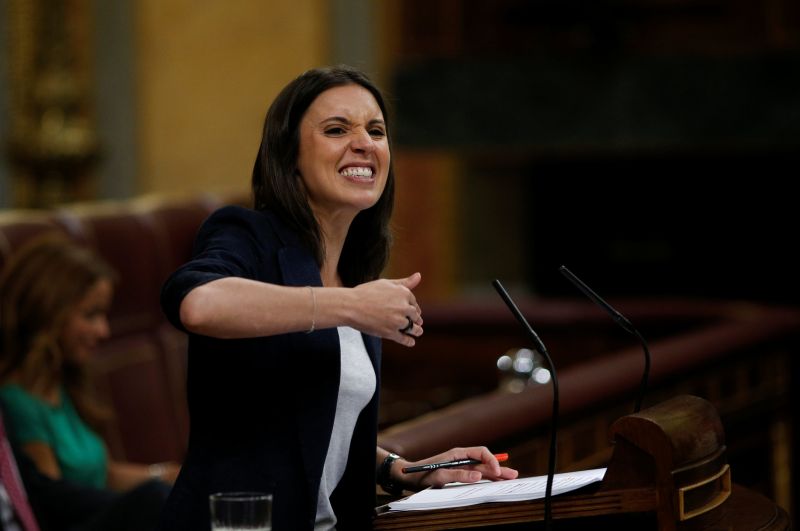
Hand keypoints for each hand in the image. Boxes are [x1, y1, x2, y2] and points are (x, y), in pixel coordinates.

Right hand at [351, 272, 422, 345]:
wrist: (350, 306)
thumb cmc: (366, 292)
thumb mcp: (386, 283)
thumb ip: (404, 282)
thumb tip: (419, 276)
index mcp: (403, 293)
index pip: (413, 302)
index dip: (413, 307)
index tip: (412, 310)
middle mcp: (403, 307)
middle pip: (415, 315)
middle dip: (415, 318)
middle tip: (417, 322)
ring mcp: (398, 321)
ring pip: (413, 328)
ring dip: (417, 331)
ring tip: (418, 332)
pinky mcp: (390, 333)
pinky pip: (404, 339)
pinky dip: (409, 341)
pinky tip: (411, 342)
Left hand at [395, 447, 517, 489]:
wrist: (409, 476)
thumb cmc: (422, 475)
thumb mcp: (439, 476)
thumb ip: (458, 475)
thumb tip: (478, 475)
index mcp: (458, 453)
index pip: (481, 452)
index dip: (492, 461)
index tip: (497, 472)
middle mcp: (461, 457)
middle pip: (484, 460)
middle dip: (499, 467)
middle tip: (513, 475)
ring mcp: (461, 465)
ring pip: (482, 468)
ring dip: (496, 473)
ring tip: (510, 477)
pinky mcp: (459, 472)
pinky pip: (476, 474)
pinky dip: (487, 477)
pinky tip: (496, 481)